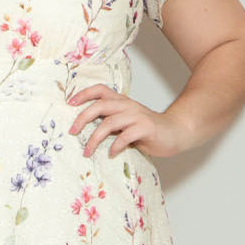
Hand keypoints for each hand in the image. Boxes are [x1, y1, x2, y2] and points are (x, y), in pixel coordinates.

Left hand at [67, 84, 191, 158]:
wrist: (175, 132)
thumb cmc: (147, 130)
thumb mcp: (125, 122)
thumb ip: (109, 122)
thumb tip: (84, 129)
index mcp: (121, 102)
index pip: (100, 90)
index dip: (83, 94)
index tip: (69, 103)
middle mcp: (127, 106)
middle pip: (100, 106)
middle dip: (82, 118)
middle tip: (72, 132)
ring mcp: (137, 116)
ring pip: (109, 123)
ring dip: (95, 138)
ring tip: (87, 151)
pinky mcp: (145, 128)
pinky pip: (125, 136)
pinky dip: (115, 146)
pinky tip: (112, 154)